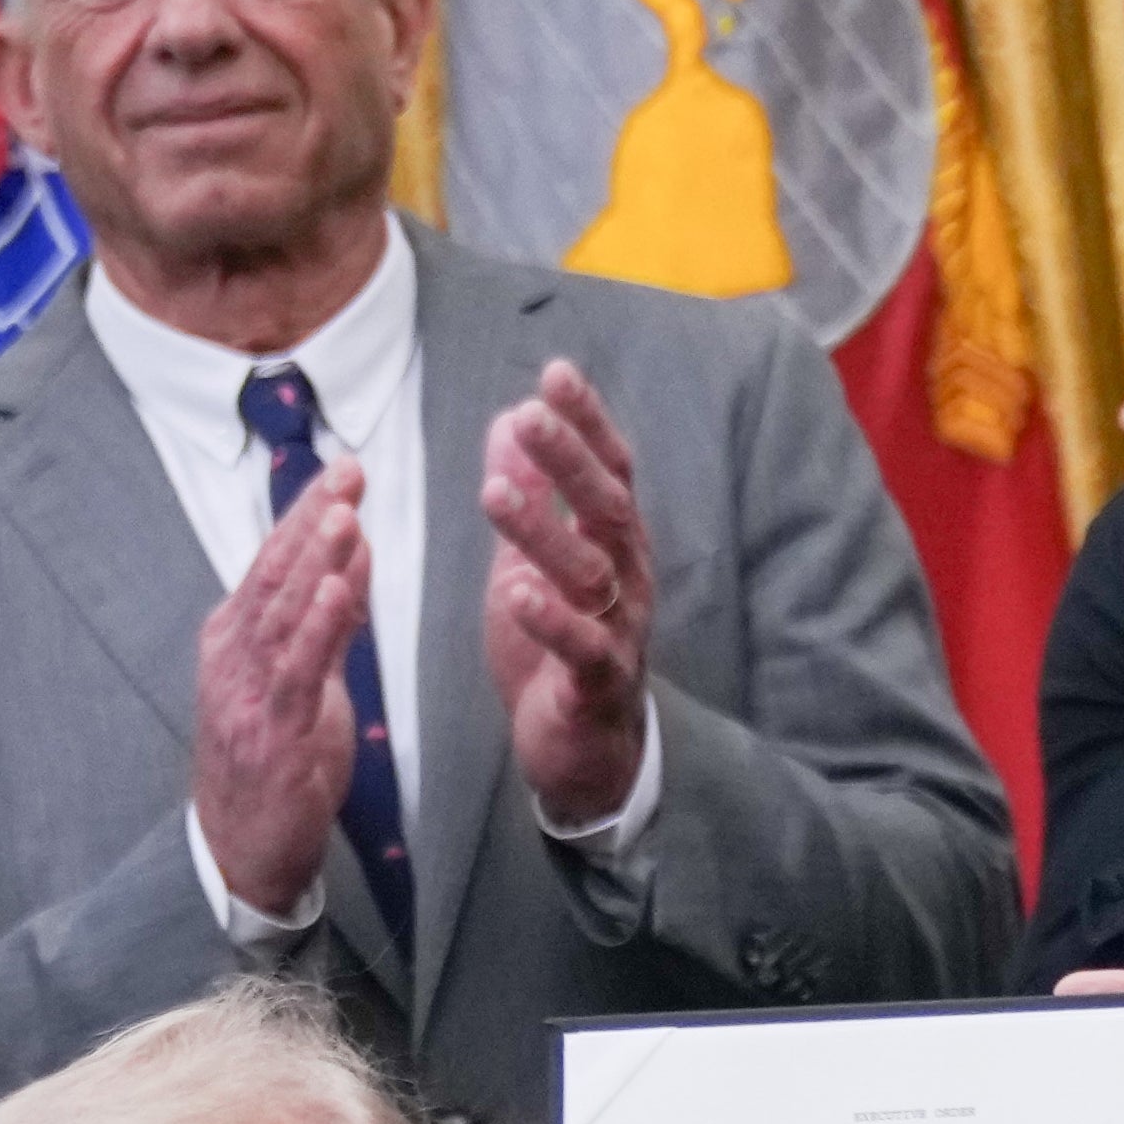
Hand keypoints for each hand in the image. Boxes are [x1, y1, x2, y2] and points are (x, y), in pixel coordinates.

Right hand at [192, 459, 370, 916]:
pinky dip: (315, 626)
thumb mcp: (308, 683)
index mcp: (237, 637)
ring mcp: (246, 690)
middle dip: (312, 519)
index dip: (309, 513)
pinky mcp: (270, 730)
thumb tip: (350, 560)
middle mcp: (234, 654)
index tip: (345, 471)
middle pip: (274, 574)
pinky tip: (333, 590)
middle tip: (349, 471)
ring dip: (313, 561)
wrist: (244, 848)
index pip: (275, 561)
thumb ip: (328, 624)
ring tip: (344, 514)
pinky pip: (296, 670)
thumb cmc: (278, 763)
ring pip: (281, 613)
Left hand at [482, 361, 653, 829]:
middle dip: (570, 462)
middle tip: (531, 414)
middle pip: (608, 510)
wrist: (585, 750)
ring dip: (543, 533)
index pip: (609, 470)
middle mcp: (628, 580)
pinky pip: (580, 649)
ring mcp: (618, 632)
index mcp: (614, 544)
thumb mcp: (531, 560)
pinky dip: (550, 621)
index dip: (587, 423)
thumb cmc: (557, 647)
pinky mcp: (597, 685)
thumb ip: (527, 495)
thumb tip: (511, 418)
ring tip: (495, 495)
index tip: (555, 373)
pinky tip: (516, 592)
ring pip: (590, 574)